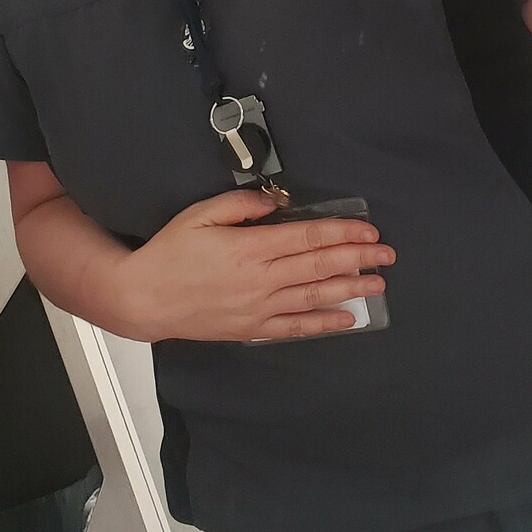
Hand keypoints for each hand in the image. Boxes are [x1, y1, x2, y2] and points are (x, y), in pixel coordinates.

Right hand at [122, 188, 393, 342]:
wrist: (144, 299)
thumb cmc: (171, 251)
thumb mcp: (200, 215)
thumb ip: (240, 206)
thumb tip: (275, 202)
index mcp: (250, 249)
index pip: (307, 238)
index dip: (342, 233)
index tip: (369, 231)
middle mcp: (261, 280)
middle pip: (319, 267)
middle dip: (357, 259)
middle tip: (387, 255)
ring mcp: (259, 308)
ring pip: (313, 298)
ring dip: (349, 290)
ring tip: (378, 285)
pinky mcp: (252, 329)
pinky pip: (295, 328)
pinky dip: (323, 324)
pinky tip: (347, 319)